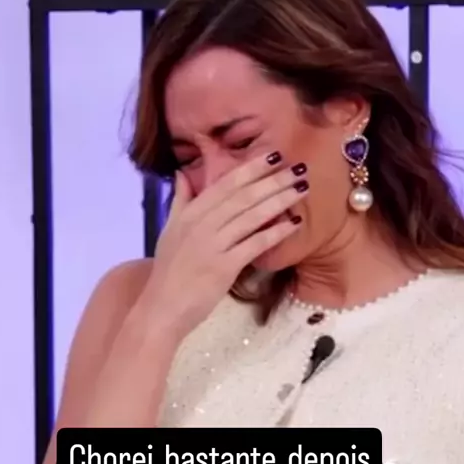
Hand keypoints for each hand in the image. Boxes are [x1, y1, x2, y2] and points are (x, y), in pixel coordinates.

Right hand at [142, 151, 307, 340]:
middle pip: (243, 195)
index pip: (225, 184)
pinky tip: (294, 223)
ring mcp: (212, 244)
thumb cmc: (168, 272)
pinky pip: (255, 244)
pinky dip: (276, 232)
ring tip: (302, 188)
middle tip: (298, 168)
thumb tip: (181, 173)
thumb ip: (180, 200)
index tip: (274, 155)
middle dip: (273, 180)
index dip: (251, 168)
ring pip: (252, 215)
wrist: (161, 308)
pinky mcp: (224, 267)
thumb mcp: (169, 230)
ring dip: (279, 199)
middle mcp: (201, 224)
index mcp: (190, 213)